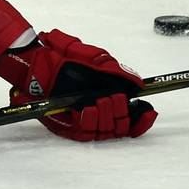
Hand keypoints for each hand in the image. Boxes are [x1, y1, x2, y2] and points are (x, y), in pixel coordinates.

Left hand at [5, 29, 156, 141]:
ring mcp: (81, 119)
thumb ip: (118, 72)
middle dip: (121, 112)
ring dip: (107, 115)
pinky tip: (89, 109)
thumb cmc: (65, 57)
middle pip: (121, 126)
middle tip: (114, 98)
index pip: (131, 118)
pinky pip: (83, 132)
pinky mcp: (65, 125)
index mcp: (106, 98)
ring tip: (100, 100)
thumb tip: (139, 84)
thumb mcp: (97, 59)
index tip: (148, 110)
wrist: (39, 59)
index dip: (142, 119)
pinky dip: (89, 120)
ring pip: (105, 130)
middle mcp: (96, 111)